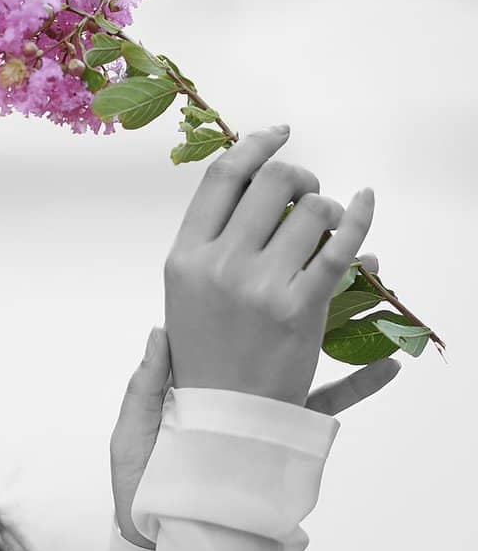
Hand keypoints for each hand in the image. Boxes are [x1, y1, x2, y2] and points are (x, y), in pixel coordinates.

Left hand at [110, 251, 399, 549]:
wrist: (162, 525)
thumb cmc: (140, 472)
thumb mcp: (137, 423)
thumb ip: (149, 381)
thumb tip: (158, 330)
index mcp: (196, 371)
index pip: (225, 318)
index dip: (249, 285)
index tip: (272, 252)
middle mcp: (234, 379)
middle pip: (276, 326)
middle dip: (310, 292)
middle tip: (344, 261)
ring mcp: (263, 403)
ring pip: (310, 354)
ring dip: (345, 324)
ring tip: (375, 295)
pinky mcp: (285, 435)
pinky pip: (327, 405)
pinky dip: (358, 384)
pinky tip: (385, 364)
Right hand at [162, 124, 375, 405]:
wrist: (224, 415)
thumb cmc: (204, 351)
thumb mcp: (186, 289)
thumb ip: (210, 238)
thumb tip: (249, 181)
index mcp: (184, 256)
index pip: (221, 177)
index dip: (253, 145)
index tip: (276, 135)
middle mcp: (219, 264)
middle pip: (271, 181)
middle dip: (297, 175)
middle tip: (305, 190)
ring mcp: (259, 286)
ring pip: (312, 209)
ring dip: (327, 207)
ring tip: (325, 224)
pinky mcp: (300, 309)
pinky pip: (339, 248)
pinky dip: (360, 218)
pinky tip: (365, 204)